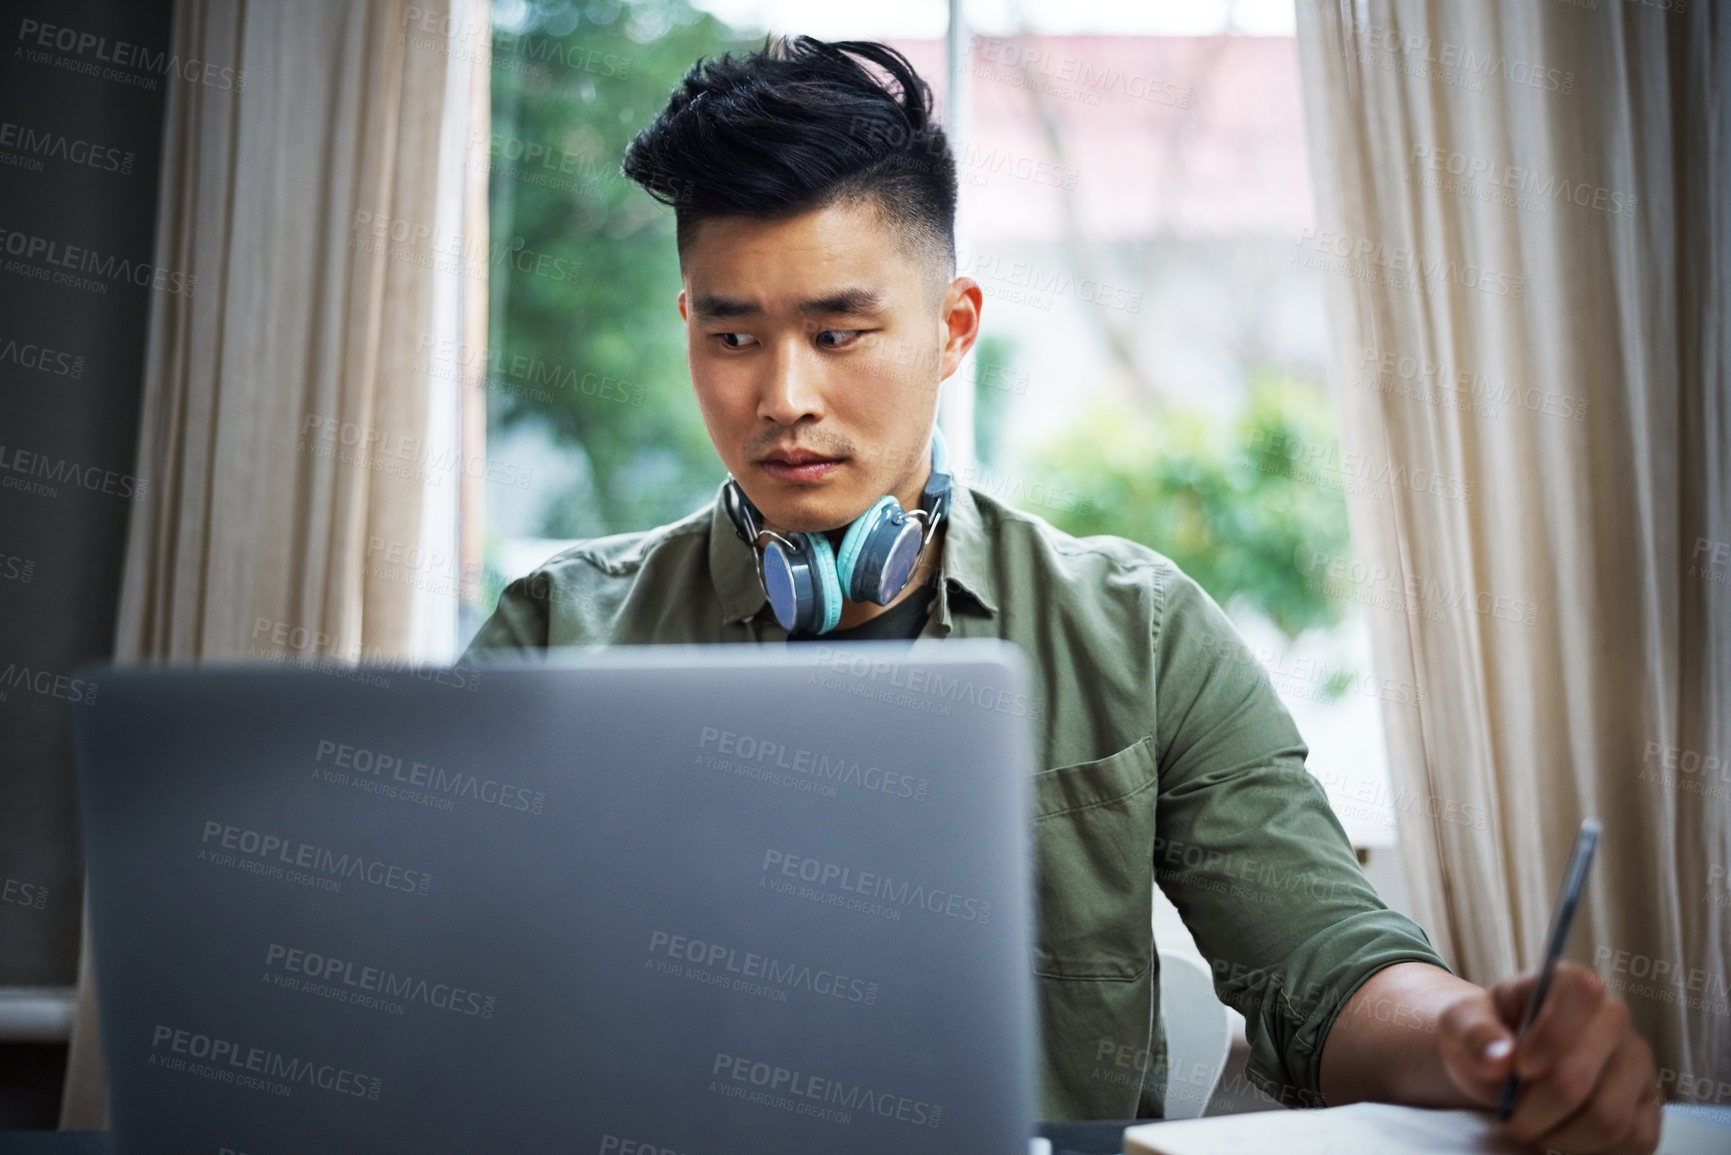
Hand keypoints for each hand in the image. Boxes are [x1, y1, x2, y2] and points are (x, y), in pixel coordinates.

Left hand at [1437, 962, 1661, 1153]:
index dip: (1550, 1037)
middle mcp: (1614, 1018)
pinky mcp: (1650, 1105)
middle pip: (1581, 1078)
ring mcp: (1638, 1063)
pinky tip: (1564, 1139)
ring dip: (1560, 1137)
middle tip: (1510, 1120)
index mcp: (1569, 983)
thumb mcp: (1461, 1023)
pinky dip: (1592, 1152)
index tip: (1519, 1070)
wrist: (1500, 1066)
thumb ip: (1473, 1033)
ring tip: (1532, 1129)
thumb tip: (1499, 1059)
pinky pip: (1636, 1143)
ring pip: (1609, 1120)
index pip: (1580, 995)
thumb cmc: (1484, 1037)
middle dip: (1536, 1110)